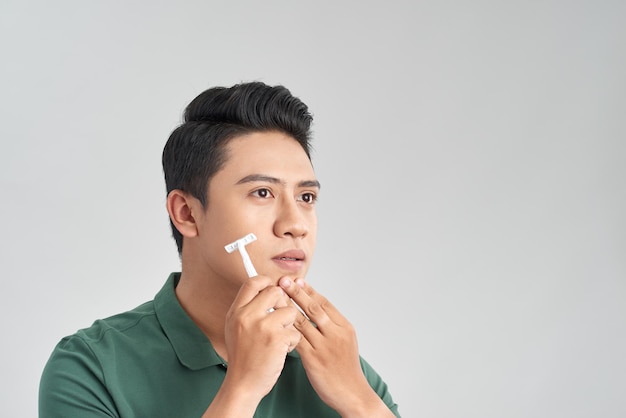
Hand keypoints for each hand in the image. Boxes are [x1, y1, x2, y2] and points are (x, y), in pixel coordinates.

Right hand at [222, 275, 301, 401]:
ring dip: (289, 326)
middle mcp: (248, 315)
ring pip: (290, 312)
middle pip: (275, 292)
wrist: (243, 384)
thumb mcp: (236, 328)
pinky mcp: (277, 339)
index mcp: (236, 311)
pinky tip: (280, 351)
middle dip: (283, 304)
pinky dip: (292, 343)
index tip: (273, 289)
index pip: (253, 282)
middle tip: (280, 319)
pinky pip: (295, 332)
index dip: (267, 282)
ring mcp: (263, 326)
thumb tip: (266, 289)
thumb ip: (248, 309)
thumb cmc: (243, 358)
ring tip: (279, 339)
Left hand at [279, 277, 392, 415]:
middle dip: (297, 292)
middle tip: (284, 280)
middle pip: (314, 308)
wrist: (352, 393)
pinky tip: (276, 323)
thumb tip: (315, 307)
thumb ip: (332, 325)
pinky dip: (286, 329)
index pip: (325, 303)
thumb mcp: (345, 341)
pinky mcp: (314, 360)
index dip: (310, 290)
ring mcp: (325, 347)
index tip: (298, 280)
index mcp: (344, 327)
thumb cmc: (346, 368)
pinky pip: (297, 340)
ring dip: (287, 308)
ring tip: (275, 298)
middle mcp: (336, 334)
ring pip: (303, 322)